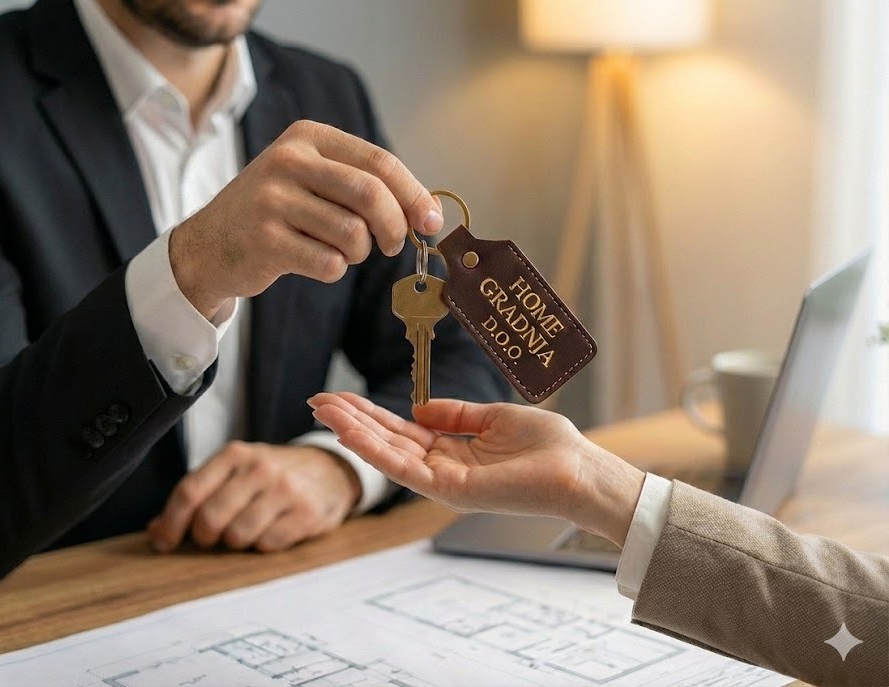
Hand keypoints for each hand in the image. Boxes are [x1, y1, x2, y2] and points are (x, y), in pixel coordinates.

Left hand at [147, 441, 361, 552]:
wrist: (330, 470)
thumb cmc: (273, 476)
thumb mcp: (236, 473)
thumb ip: (199, 497)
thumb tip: (157, 531)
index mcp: (235, 454)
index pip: (190, 491)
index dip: (171, 523)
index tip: (164, 542)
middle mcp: (259, 468)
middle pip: (209, 518)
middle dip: (204, 537)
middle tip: (212, 538)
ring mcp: (286, 490)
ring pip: (237, 535)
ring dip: (236, 543)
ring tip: (246, 532)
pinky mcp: (307, 513)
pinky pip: (267, 545)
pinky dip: (263, 546)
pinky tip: (271, 532)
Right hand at [169, 120, 442, 318]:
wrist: (209, 245)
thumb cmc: (277, 213)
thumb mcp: (314, 180)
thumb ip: (366, 187)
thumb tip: (429, 213)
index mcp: (307, 138)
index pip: (379, 162)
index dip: (414, 194)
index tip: (432, 222)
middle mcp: (287, 161)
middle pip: (370, 194)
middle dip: (394, 227)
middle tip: (392, 246)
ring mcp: (271, 201)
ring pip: (352, 234)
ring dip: (358, 252)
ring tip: (338, 250)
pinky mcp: (264, 241)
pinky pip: (329, 263)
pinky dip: (333, 270)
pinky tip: (312, 261)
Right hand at [308, 392, 644, 545]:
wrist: (580, 470)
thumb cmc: (549, 446)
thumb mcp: (495, 418)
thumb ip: (457, 414)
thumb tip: (419, 407)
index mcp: (453, 451)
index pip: (401, 430)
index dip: (370, 413)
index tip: (340, 396)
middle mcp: (442, 469)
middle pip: (387, 441)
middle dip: (351, 421)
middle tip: (317, 400)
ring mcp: (443, 481)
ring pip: (387, 454)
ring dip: (353, 432)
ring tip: (323, 409)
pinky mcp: (449, 490)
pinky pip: (403, 467)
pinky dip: (374, 448)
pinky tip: (350, 431)